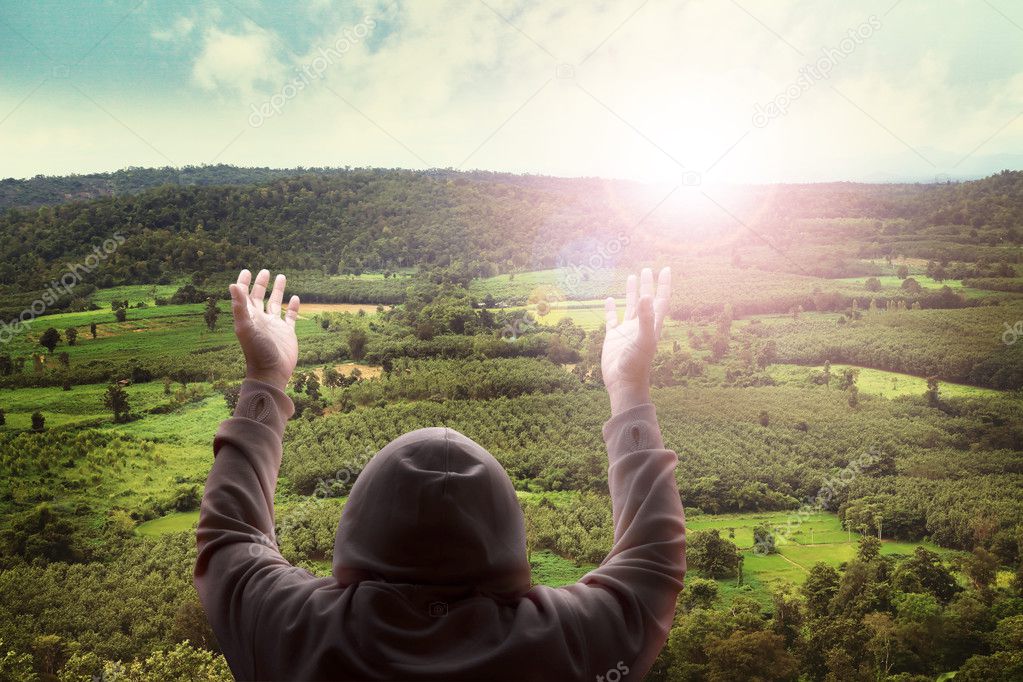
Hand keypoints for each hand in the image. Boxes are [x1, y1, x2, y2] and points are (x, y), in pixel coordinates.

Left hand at [229, 269, 299, 390]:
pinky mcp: (287, 333)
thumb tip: (232, 285)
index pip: (245, 296)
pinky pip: (290, 316)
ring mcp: (274, 326)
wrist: (271, 373)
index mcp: (249, 317)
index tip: (247, 271)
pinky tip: (296, 298)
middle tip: (265, 271)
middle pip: (260, 297)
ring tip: (282, 276)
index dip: (244, 283)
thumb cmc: (256, 352)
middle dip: (261, 284)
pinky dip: (293, 307)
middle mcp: (261, 319)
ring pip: (276, 303)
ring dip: (278, 291)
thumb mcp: (246, 327)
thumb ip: (240, 307)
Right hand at [601, 267, 670, 414]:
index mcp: (652, 325)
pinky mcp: (613, 338)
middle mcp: (640, 325)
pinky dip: (610, 309)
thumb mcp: (643, 339)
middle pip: (645, 300)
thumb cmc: (637, 364)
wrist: (624, 383)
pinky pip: (612, 319)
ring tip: (631, 277)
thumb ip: (645, 318)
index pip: (660, 300)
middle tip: (646, 269)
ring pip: (630, 306)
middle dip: (647, 285)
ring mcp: (626, 331)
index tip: (665, 269)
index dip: (663, 285)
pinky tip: (609, 299)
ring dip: (631, 293)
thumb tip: (645, 296)